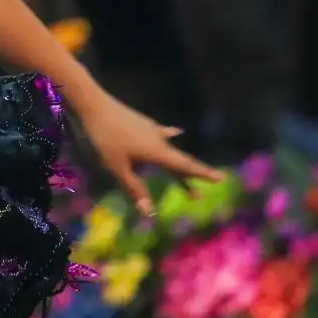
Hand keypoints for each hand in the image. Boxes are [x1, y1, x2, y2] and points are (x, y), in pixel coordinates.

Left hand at [73, 88, 220, 216]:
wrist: (95, 105)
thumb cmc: (105, 139)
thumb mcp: (117, 168)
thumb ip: (133, 189)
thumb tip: (148, 211)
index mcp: (157, 152)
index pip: (184, 166)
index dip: (202, 174)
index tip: (221, 178)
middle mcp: (160, 140)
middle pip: (179, 162)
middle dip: (188, 179)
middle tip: (196, 197)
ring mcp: (152, 129)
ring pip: (170, 150)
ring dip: (177, 165)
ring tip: (184, 177)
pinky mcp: (144, 123)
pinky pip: (162, 134)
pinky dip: (170, 138)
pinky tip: (176, 133)